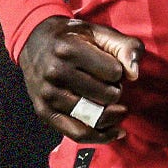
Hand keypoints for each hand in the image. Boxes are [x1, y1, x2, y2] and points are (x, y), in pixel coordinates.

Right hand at [18, 16, 141, 142]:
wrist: (33, 42)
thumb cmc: (71, 37)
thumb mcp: (98, 31)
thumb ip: (124, 45)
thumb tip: (134, 74)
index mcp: (69, 49)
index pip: (115, 72)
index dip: (119, 70)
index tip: (110, 66)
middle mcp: (55, 72)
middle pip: (107, 95)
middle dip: (115, 90)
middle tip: (107, 83)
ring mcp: (48, 95)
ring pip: (96, 117)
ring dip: (112, 112)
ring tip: (116, 107)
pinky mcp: (44, 112)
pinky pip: (78, 133)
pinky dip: (101, 136)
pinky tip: (116, 132)